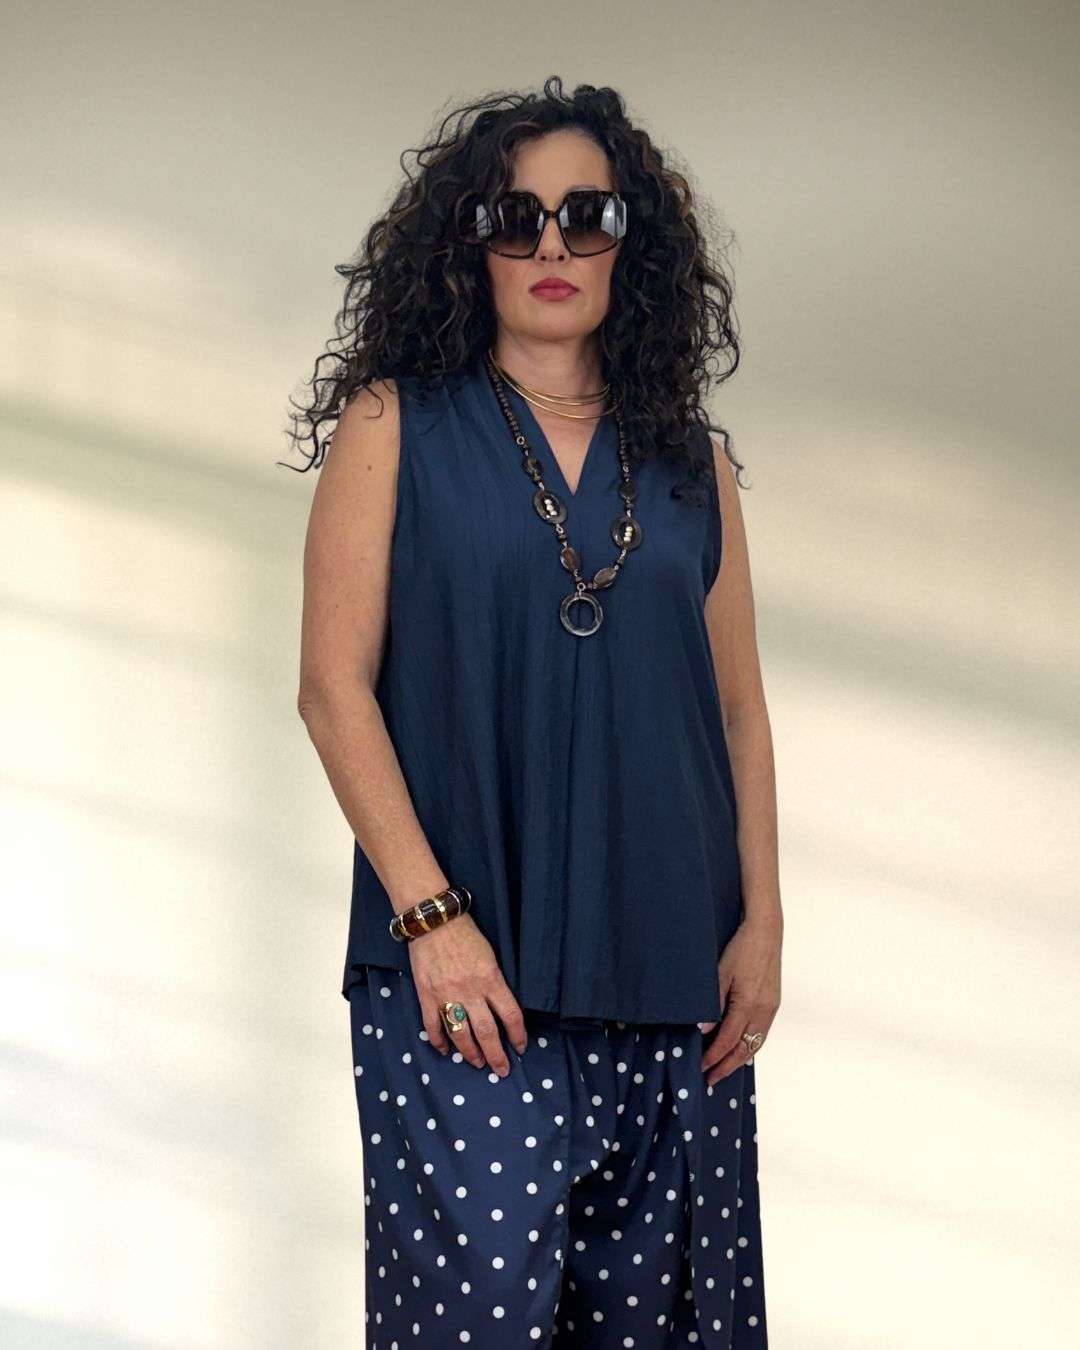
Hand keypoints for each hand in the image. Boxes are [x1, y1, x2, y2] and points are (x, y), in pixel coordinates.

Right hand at [407, 914, 527, 1076]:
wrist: (435, 920)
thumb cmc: (466, 934)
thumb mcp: (491, 955)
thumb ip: (495, 982)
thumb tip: (502, 1008)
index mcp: (491, 979)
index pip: (511, 1015)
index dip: (518, 1035)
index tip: (521, 1047)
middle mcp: (470, 991)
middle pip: (487, 1032)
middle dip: (496, 1055)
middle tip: (501, 1070)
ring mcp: (446, 995)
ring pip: (461, 1034)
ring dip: (470, 1053)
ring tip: (477, 1063)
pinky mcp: (426, 995)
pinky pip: (432, 1026)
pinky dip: (439, 1042)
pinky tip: (445, 1051)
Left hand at [699, 913, 781, 1085]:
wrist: (766, 932)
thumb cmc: (741, 949)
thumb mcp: (720, 973)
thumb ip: (712, 1003)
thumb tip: (702, 1031)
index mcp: (749, 1005)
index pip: (728, 1041)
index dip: (713, 1057)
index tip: (700, 1069)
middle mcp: (763, 1011)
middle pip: (745, 1050)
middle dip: (726, 1066)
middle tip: (711, 1079)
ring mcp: (771, 1008)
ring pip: (755, 1044)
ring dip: (739, 1059)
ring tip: (723, 1069)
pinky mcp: (773, 1003)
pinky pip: (761, 1033)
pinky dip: (750, 1046)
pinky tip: (740, 1048)